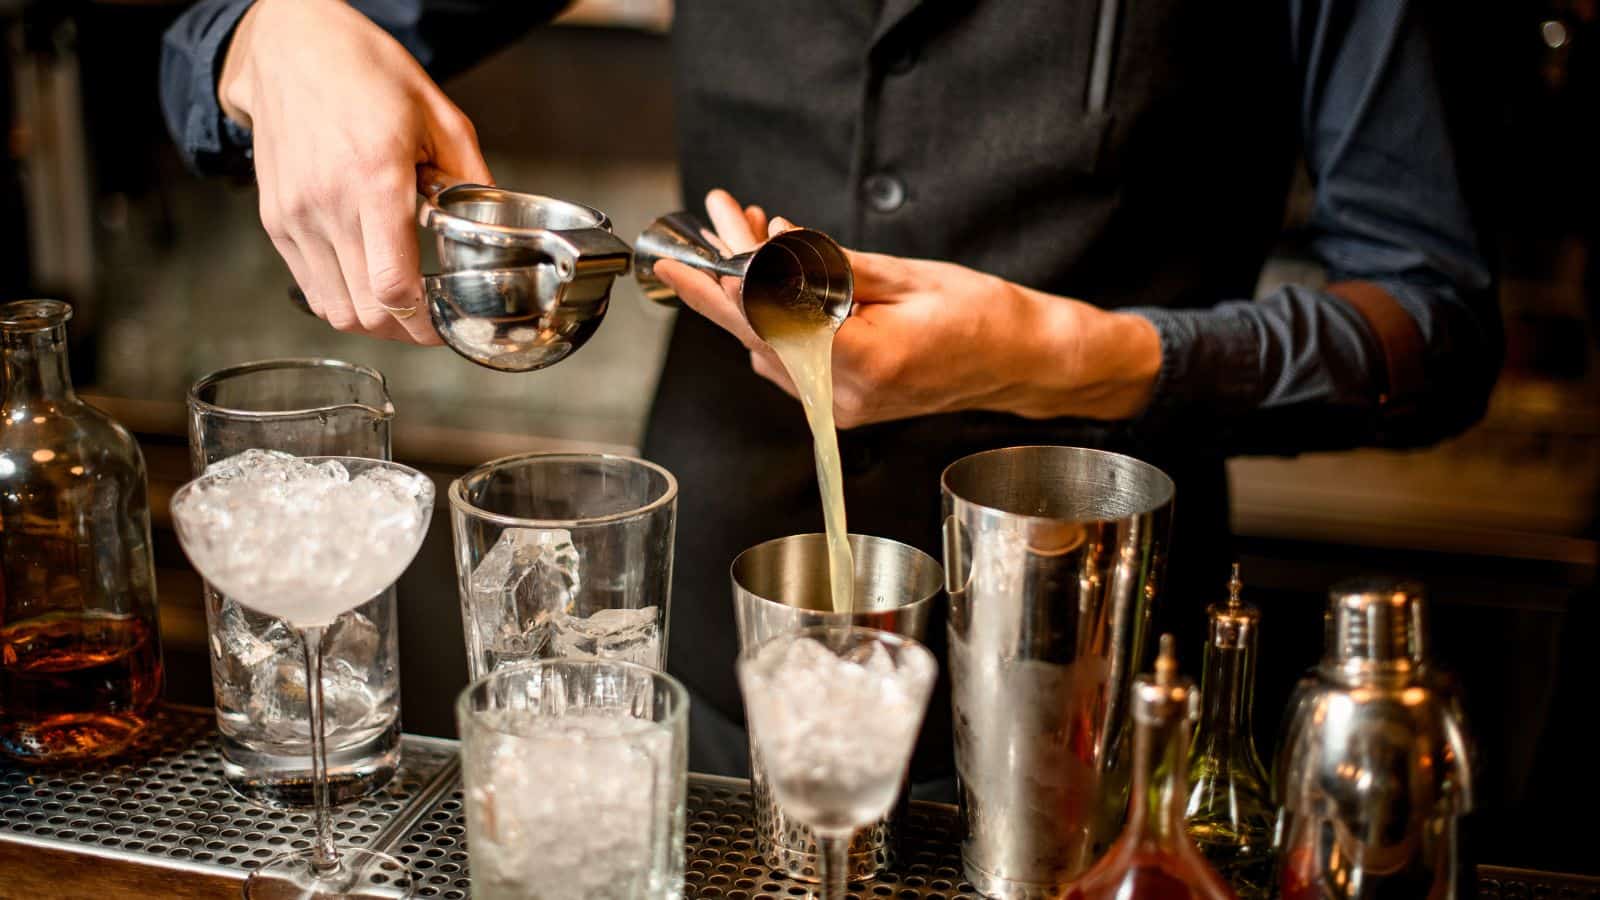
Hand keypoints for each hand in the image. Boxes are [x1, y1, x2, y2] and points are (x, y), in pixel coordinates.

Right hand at [219, 0, 488, 343]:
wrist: (292, 49)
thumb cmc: (365, 73)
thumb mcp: (439, 116)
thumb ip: (472, 176)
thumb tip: (497, 222)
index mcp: (374, 178)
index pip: (393, 284)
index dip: (423, 324)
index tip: (443, 328)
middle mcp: (327, 203)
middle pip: (366, 310)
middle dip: (404, 330)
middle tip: (429, 320)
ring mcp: (295, 216)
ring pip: (335, 309)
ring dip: (372, 320)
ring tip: (400, 306)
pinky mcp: (276, 220)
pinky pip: (309, 287)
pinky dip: (341, 299)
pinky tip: (366, 282)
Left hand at [654, 190, 1162, 427]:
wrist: (1022, 362)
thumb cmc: (984, 316)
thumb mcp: (909, 275)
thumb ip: (832, 267)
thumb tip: (773, 246)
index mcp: (868, 360)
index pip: (779, 318)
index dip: (735, 279)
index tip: (709, 244)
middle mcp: (847, 395)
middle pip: (758, 337)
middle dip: (715, 289)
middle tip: (675, 255)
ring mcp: (841, 408)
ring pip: (767, 348)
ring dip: (742, 297)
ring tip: (734, 238)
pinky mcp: (841, 407)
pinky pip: (787, 362)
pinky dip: (769, 320)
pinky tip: (767, 276)